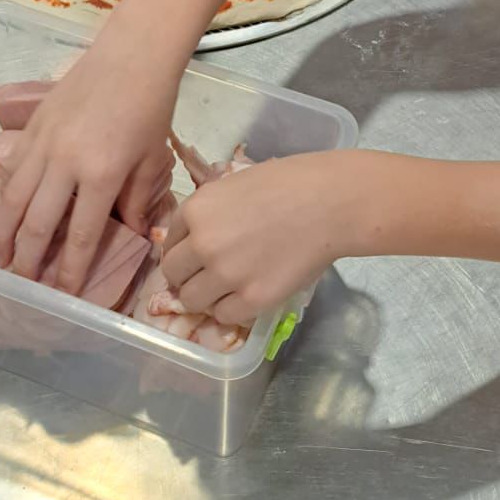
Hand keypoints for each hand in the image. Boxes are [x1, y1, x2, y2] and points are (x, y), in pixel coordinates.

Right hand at [0, 34, 185, 292]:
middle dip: (26, 260)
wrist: (132, 55)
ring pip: (12, 197)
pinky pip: (11, 167)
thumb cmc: (151, 106)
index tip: (62, 296)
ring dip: (2, 233)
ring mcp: (43, 143)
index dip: (70, 270)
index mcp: (101, 174)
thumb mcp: (152, 159)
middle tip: (18, 287)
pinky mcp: (31, 126)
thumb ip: (136, 201)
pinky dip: (2, 193)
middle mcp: (65, 162)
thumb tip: (129, 236)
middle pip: (37, 223)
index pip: (81, 235)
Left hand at [159, 150, 353, 326]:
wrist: (330, 202)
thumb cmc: (287, 184)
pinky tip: (247, 295)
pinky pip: (224, 315)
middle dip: (188, 276)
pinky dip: (231, 309)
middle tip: (210, 274)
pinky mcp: (252, 299)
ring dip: (206, 296)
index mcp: (196, 211)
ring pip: (193, 300)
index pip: (169, 243)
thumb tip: (195, 241)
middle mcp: (202, 244)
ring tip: (229, 287)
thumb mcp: (233, 186)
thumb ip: (208, 213)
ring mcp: (226, 274)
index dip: (185, 251)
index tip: (198, 256)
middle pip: (174, 275)